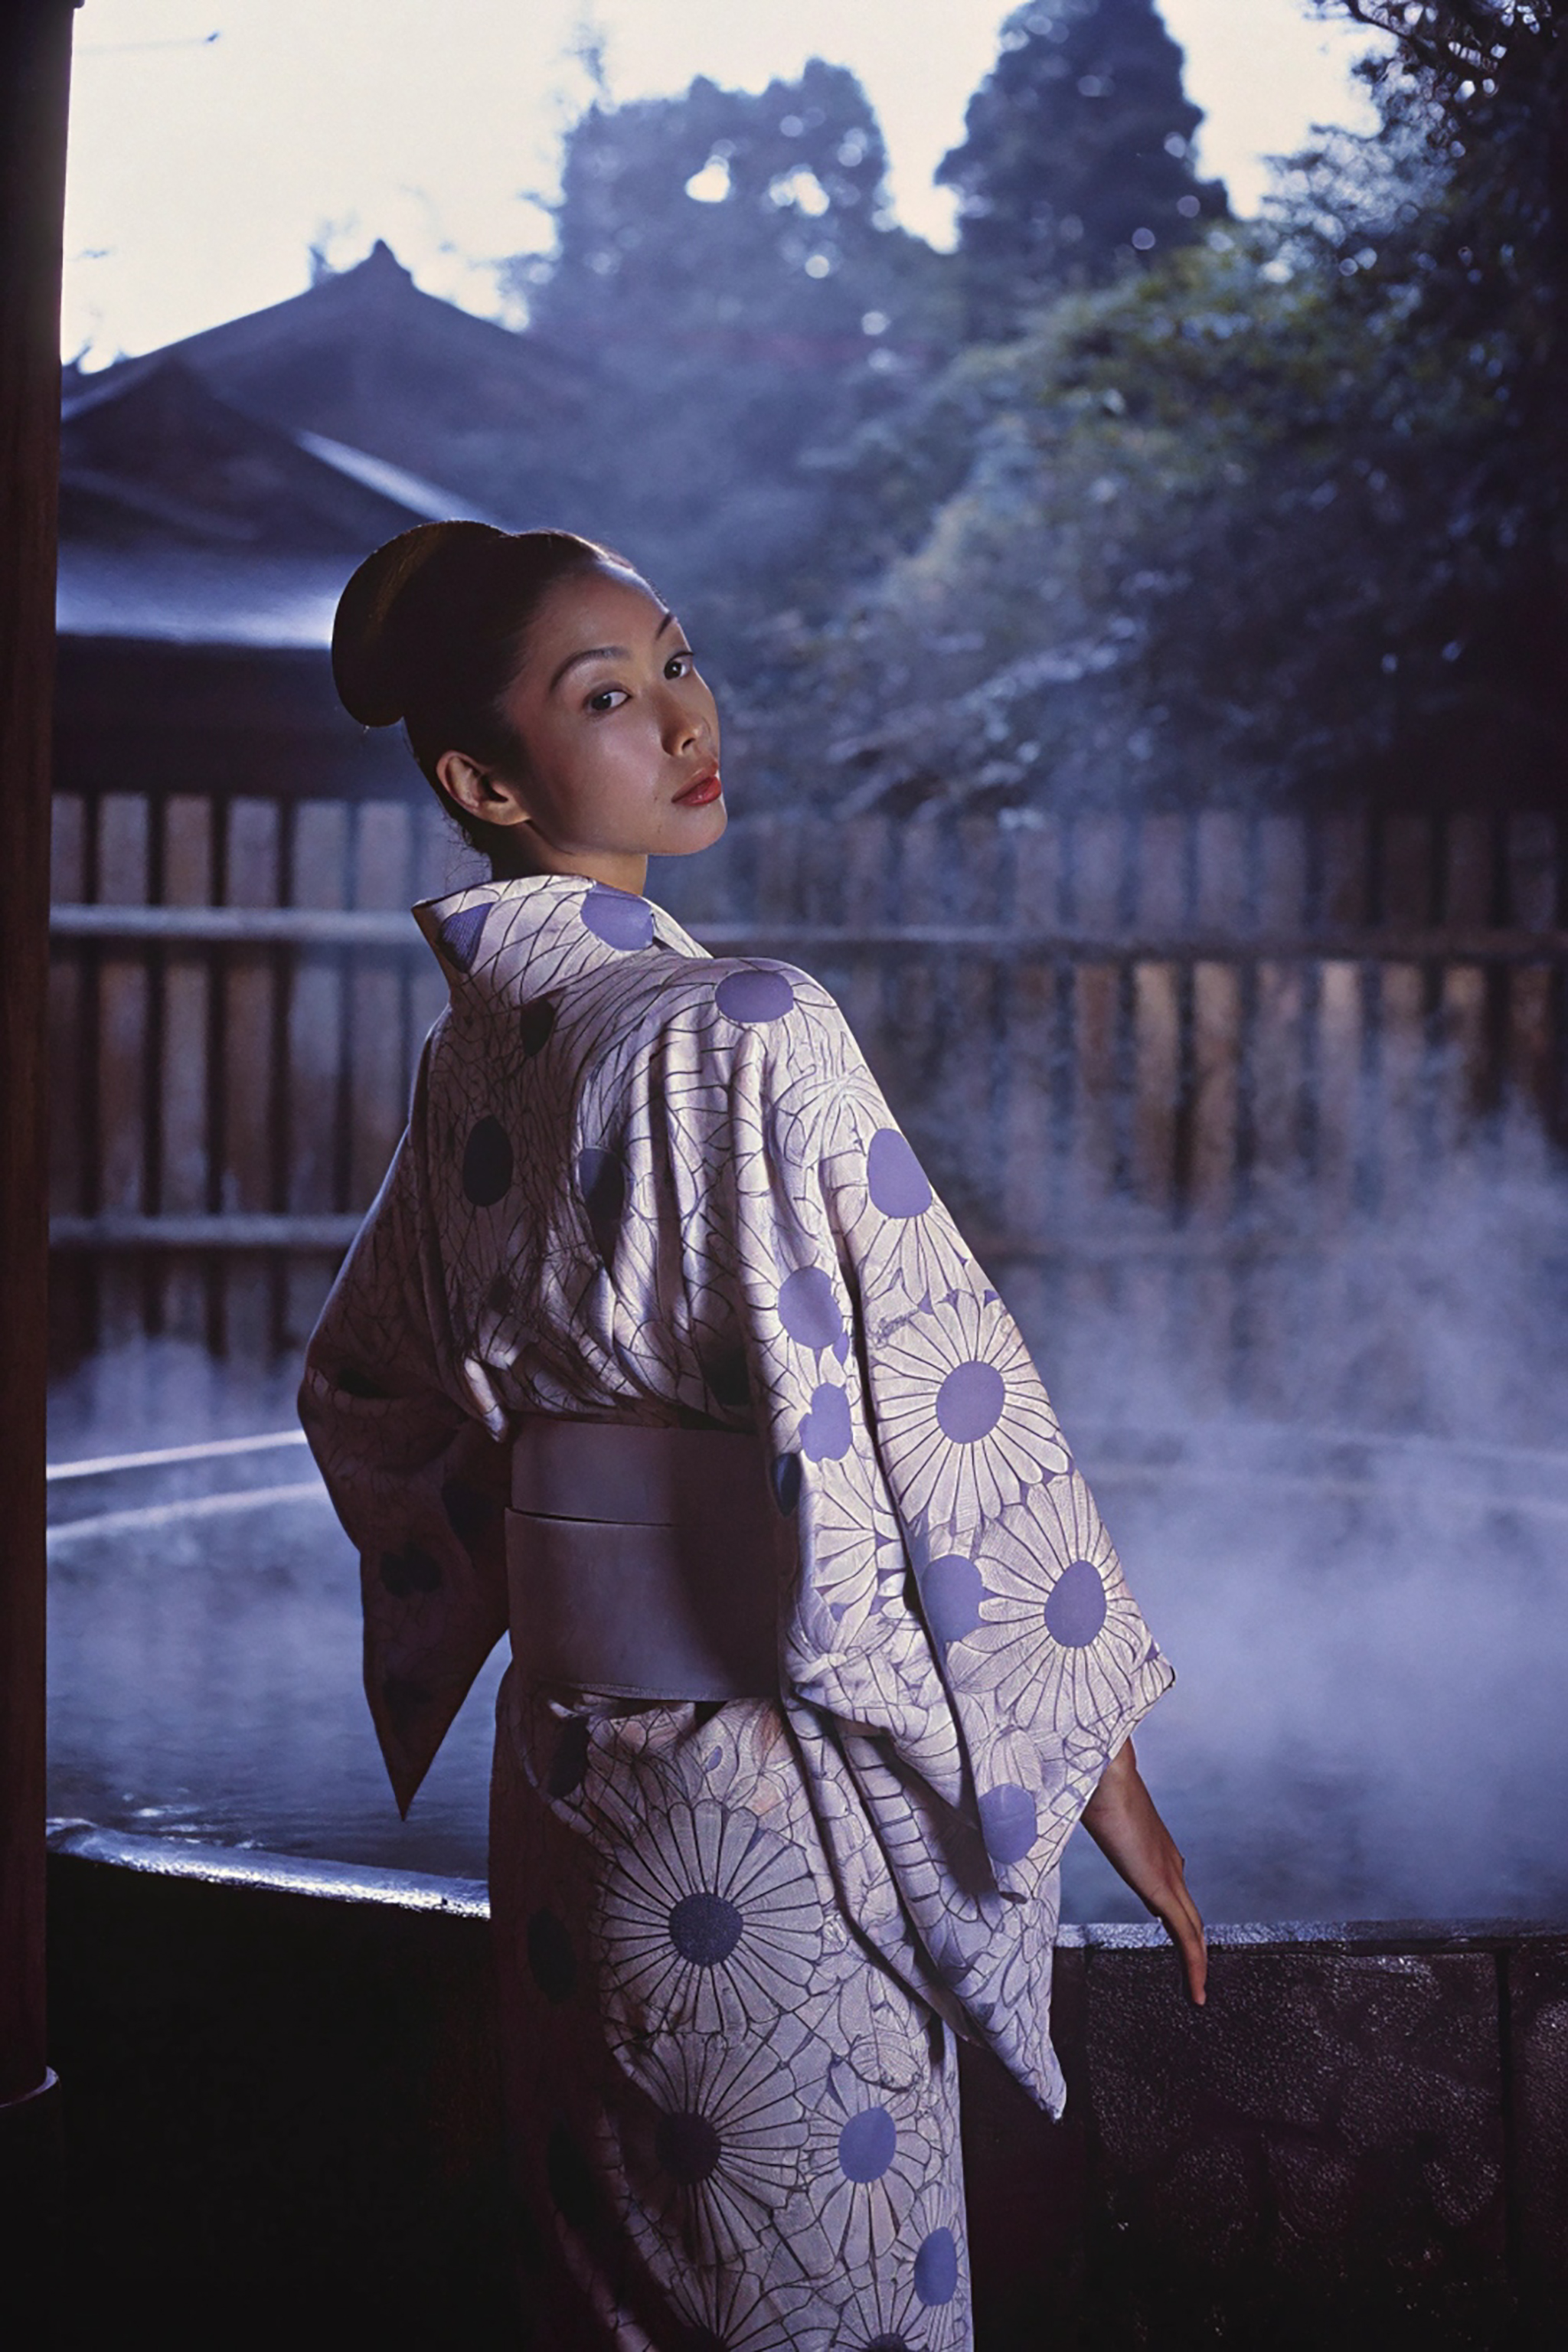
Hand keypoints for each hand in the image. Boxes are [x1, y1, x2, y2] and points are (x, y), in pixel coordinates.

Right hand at [1080, 1738, 1206, 2005]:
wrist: (1100, 1770)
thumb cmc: (1089, 1784)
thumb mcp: (1089, 1813)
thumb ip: (1090, 1825)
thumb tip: (1076, 1826)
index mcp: (1153, 1845)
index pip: (1172, 1889)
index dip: (1175, 1914)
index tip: (1171, 1930)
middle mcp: (1168, 1861)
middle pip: (1188, 1914)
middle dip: (1192, 1944)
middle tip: (1193, 1972)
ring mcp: (1170, 1875)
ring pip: (1193, 1930)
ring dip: (1197, 1961)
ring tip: (1196, 1991)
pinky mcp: (1163, 1888)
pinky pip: (1187, 1938)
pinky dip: (1195, 1967)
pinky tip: (1196, 1992)